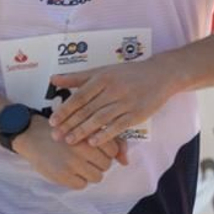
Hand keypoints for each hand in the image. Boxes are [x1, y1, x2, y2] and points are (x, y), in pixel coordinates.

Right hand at [13, 121, 125, 190]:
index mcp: (88, 134)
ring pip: (97, 177)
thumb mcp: (85, 129)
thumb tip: (126, 162)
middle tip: (86, 157)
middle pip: (106, 165)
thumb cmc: (63, 131)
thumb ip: (109, 141)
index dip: (106, 152)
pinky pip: (82, 185)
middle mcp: (81, 149)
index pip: (112, 151)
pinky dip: (78, 180)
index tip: (96, 149)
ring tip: (79, 164)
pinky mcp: (61, 176)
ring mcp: (71, 164)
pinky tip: (70, 170)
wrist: (32, 135)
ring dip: (90, 173)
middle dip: (99, 162)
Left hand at [50, 59, 176, 146]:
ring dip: (83, 131)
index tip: (52, 121)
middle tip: (56, 136)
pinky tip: (92, 142)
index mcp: (103, 78)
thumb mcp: (103, 71)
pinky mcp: (136, 114)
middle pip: (87, 109)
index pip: (80, 96)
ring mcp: (125, 102)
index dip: (65, 109)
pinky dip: (104, 135)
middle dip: (69, 124)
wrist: (160, 75)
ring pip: (100, 119)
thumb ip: (78, 77)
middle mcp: (113, 89)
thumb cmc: (128, 73)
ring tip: (69, 141)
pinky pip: (117, 126)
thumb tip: (53, 79)